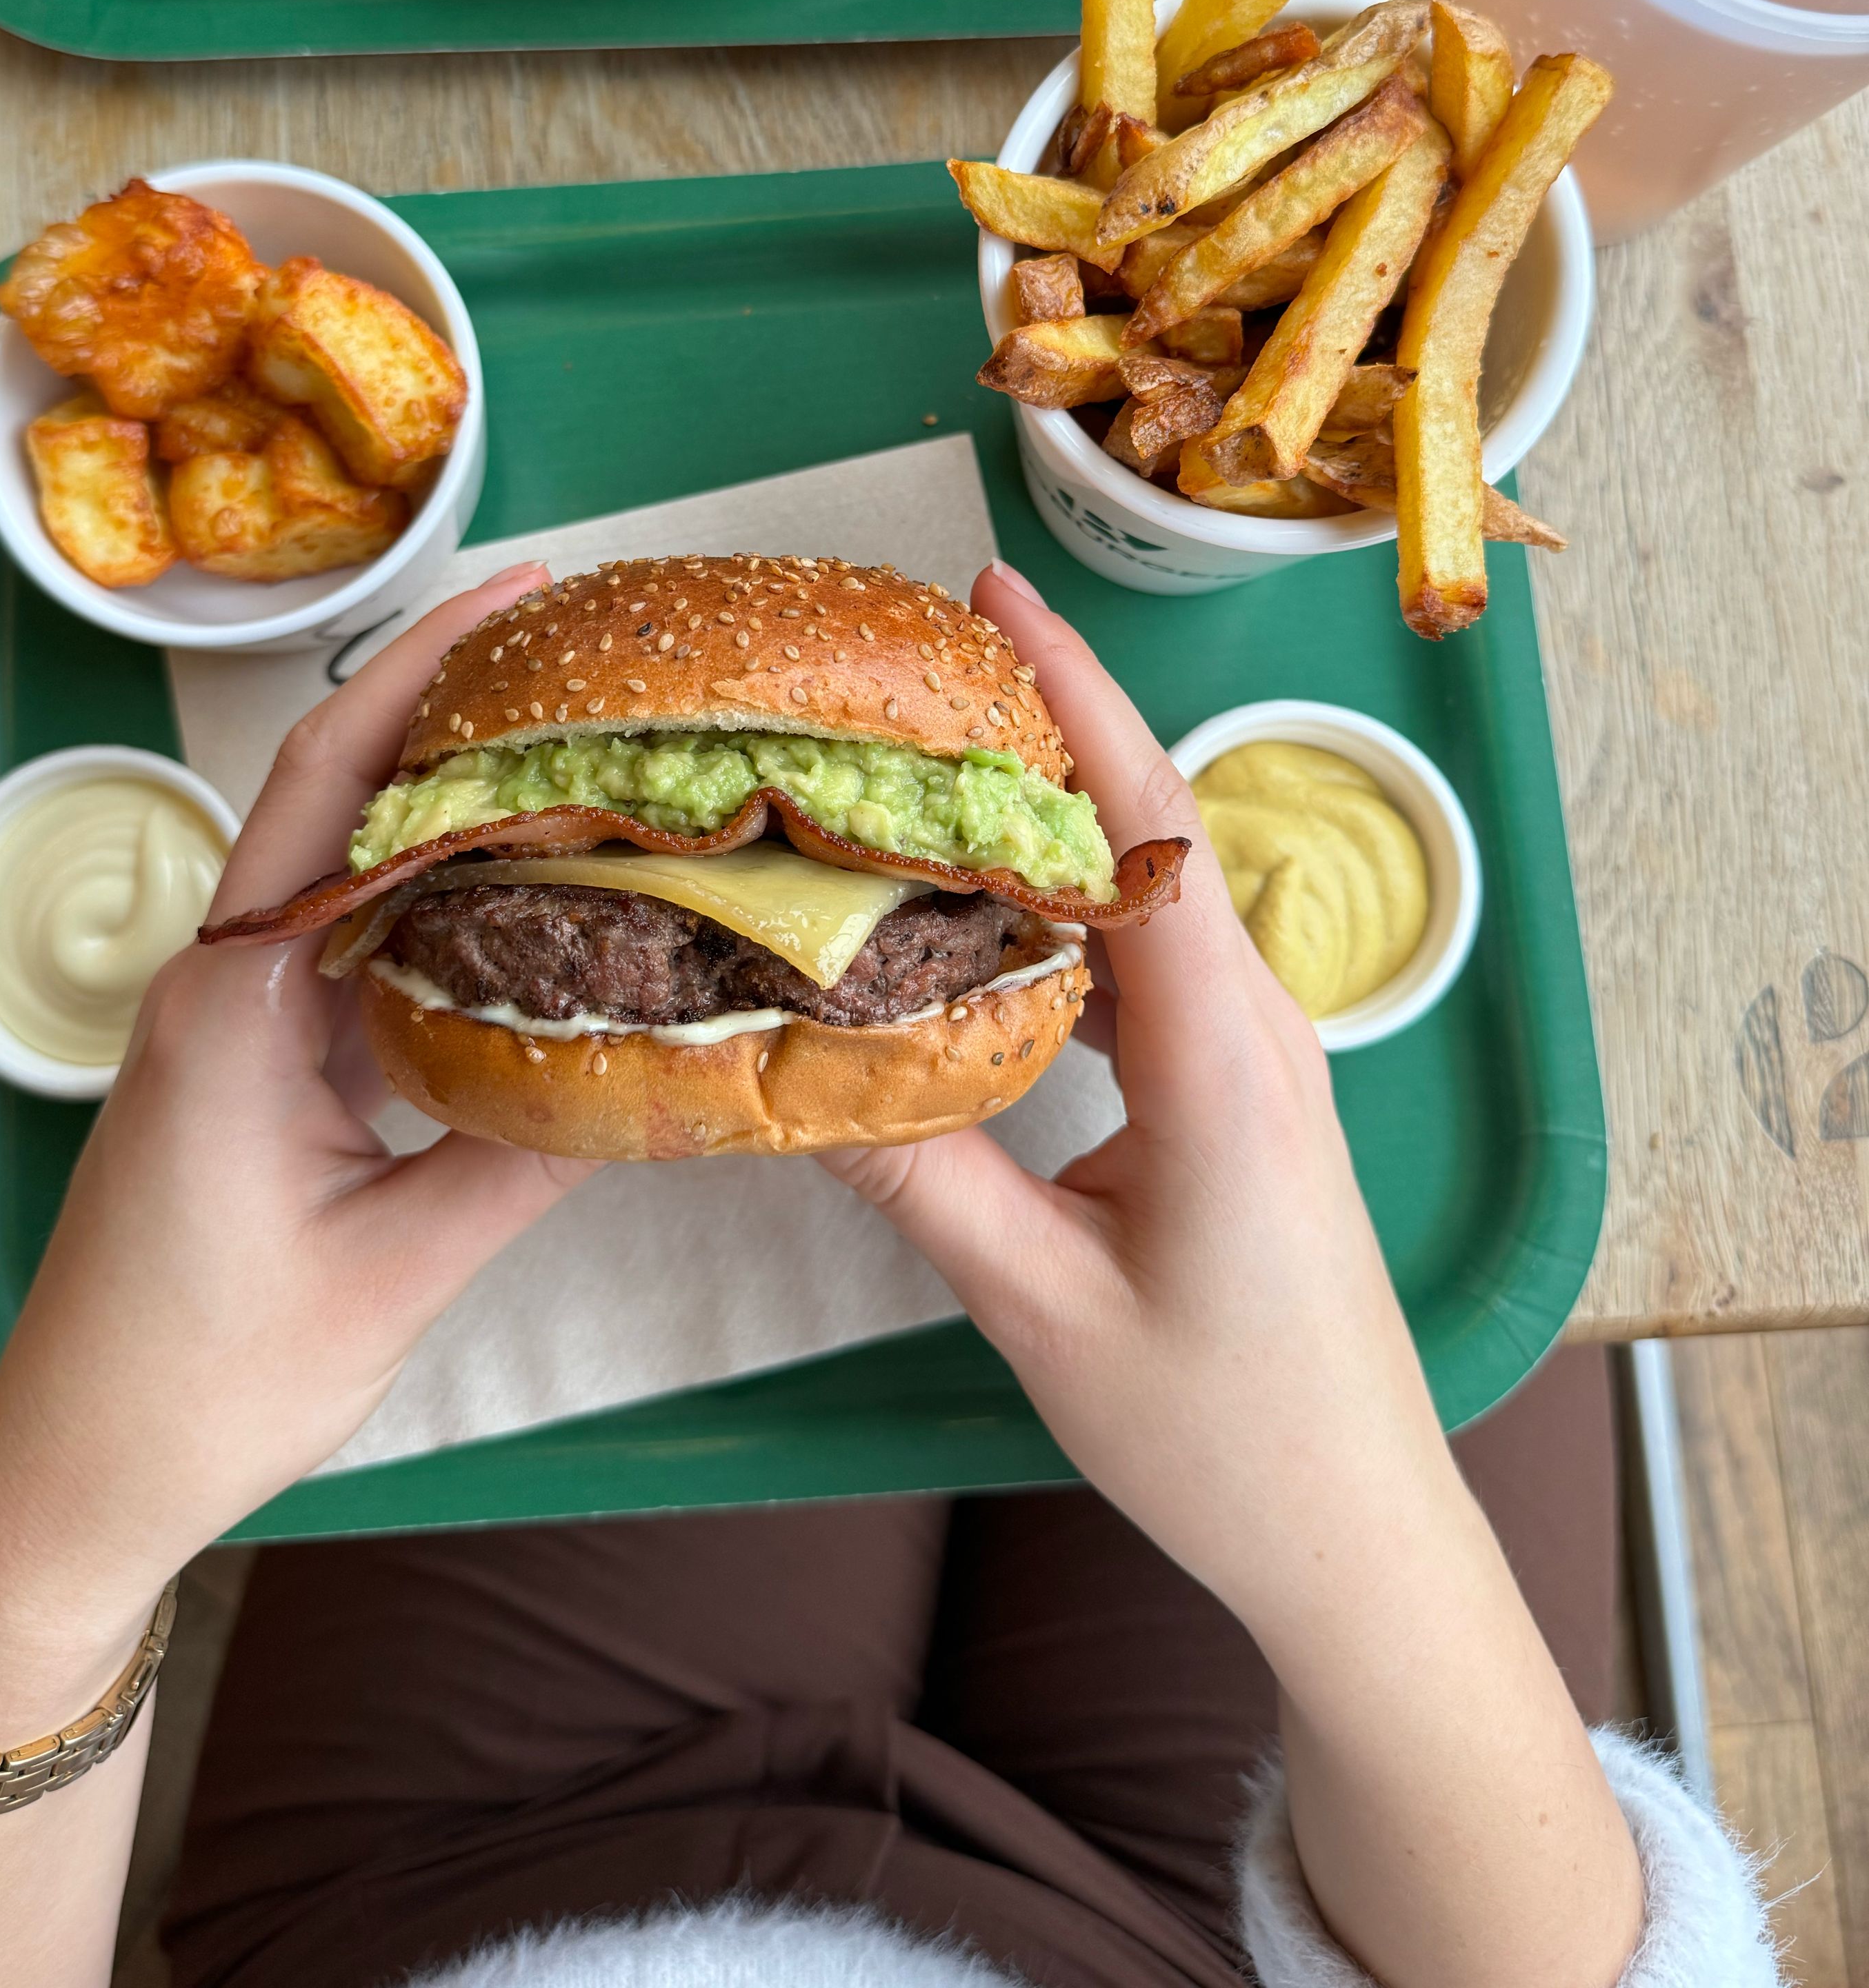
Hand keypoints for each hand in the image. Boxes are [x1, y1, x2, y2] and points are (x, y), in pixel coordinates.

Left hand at [0, 564, 592, 1746]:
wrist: (76, 1481)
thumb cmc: (206, 1384)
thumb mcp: (393, 1272)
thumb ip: (525, 1154)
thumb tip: (666, 1066)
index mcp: (236, 994)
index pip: (342, 782)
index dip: (432, 674)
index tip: (527, 598)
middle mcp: (219, 978)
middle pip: (342, 796)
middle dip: (450, 707)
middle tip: (579, 651)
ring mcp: (224, 1021)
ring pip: (348, 873)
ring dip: (446, 805)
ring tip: (573, 749)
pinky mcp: (243, 1067)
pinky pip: (346, 951)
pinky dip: (431, 908)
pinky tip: (519, 897)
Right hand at [826, 557, 1464, 1641]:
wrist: (1358, 1540)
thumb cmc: (1223, 1439)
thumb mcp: (1040, 1308)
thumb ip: (916, 1174)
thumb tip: (778, 1064)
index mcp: (1226, 1056)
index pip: (1143, 828)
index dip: (1072, 698)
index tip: (992, 597)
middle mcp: (1258, 1030)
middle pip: (1153, 830)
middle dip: (1053, 721)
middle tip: (926, 652)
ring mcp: (1260, 1061)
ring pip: (1153, 894)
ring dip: (1058, 817)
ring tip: (934, 761)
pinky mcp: (1241, 1099)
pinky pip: (1154, 964)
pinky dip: (1073, 911)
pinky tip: (989, 913)